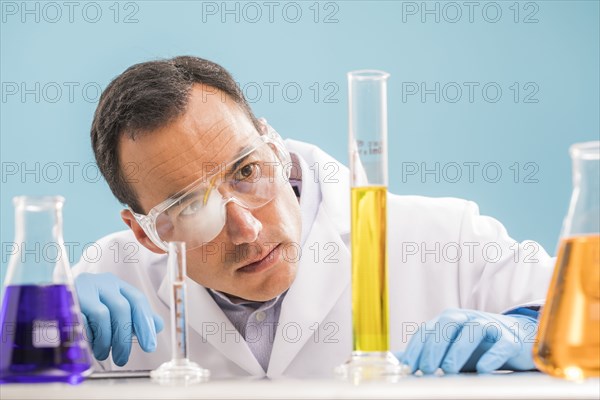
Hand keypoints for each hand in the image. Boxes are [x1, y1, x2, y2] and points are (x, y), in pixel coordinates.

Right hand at [75, 272, 163, 365]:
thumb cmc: (91, 304)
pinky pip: (81, 320)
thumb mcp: (115, 307)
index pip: (137, 300)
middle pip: (121, 308)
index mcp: (117, 284)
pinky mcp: (66, 300)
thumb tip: (158, 326)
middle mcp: (102, 282)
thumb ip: (136, 316)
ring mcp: (83, 288)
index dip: (145, 323)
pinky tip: (90, 346)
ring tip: (104, 354)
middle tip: (123, 358)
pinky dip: (88, 336)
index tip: (150, 346)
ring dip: (105, 340)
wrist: (55, 297)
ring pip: (102, 315)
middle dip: (124, 338)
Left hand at [397, 308, 537, 373]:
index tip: (409, 366)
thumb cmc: (481, 346)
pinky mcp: (512, 339)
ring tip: (449, 369)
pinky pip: (502, 344)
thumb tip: (399, 360)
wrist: (521, 340)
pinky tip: (482, 369)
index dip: (417, 347)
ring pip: (474, 329)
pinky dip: (492, 356)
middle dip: (435, 346)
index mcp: (452, 320)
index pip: (429, 329)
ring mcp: (492, 326)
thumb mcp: (451, 349)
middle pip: (448, 323)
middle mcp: (470, 318)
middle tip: (427, 368)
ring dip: (458, 349)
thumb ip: (427, 352)